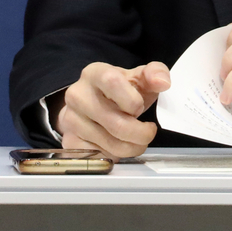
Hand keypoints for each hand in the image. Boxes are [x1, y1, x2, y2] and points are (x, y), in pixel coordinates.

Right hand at [55, 61, 170, 158]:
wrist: (89, 103)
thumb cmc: (119, 90)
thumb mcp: (138, 77)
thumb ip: (155, 73)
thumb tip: (163, 82)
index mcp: (95, 73)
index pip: (112, 82)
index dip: (132, 99)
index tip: (140, 106)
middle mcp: (77, 95)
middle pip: (115, 122)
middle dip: (140, 133)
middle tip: (149, 132)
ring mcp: (71, 119)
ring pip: (109, 143)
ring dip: (132, 147)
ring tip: (138, 140)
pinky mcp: (69, 141)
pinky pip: (99, 157)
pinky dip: (116, 156)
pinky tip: (119, 145)